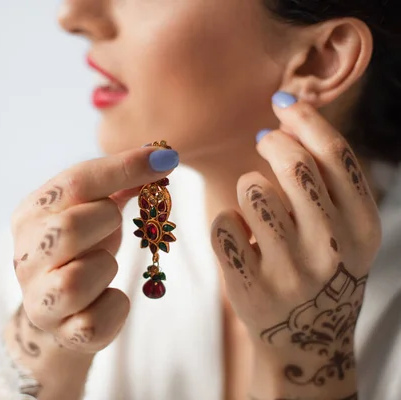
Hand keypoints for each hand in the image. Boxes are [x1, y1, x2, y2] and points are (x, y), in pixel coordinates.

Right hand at [10, 146, 178, 352]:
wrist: (61, 307)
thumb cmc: (81, 248)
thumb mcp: (92, 209)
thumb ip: (117, 183)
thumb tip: (160, 156)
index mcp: (30, 214)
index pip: (74, 183)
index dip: (124, 168)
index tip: (165, 159)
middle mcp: (25, 255)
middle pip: (69, 228)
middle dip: (105, 223)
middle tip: (113, 225)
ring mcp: (39, 297)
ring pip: (76, 280)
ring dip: (105, 268)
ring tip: (103, 266)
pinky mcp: (61, 331)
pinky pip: (96, 320)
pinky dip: (114, 306)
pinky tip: (109, 296)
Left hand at [210, 93, 380, 398]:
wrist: (304, 342)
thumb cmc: (321, 268)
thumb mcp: (346, 231)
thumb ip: (329, 179)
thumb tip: (291, 111)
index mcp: (362, 228)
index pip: (334, 155)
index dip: (305, 120)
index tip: (282, 105)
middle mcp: (330, 248)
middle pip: (293, 165)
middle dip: (272, 142)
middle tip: (263, 141)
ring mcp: (289, 270)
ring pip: (253, 189)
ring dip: (249, 185)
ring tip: (256, 201)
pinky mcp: (249, 285)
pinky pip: (223, 223)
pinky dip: (226, 220)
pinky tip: (240, 235)